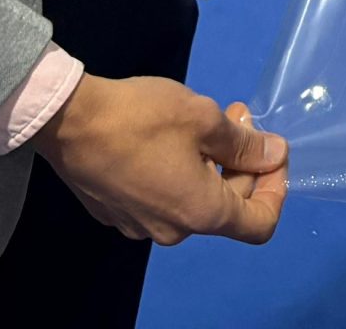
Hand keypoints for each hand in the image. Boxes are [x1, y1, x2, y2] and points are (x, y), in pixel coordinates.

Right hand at [35, 74, 287, 247]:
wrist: (68, 122)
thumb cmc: (142, 118)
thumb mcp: (204, 119)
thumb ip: (244, 144)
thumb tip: (274, 155)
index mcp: (200, 213)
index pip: (259, 224)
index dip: (276, 188)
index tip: (272, 151)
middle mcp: (172, 231)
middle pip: (227, 207)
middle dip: (242, 162)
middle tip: (238, 115)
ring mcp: (140, 226)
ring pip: (193, 200)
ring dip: (210, 163)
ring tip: (205, 120)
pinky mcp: (116, 213)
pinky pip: (162, 198)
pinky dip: (178, 171)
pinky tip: (168, 137)